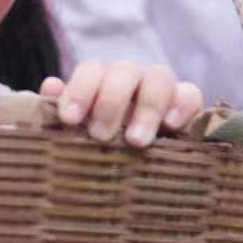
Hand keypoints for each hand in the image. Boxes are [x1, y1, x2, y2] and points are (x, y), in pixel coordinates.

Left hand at [41, 61, 203, 147]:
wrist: (140, 172)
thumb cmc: (101, 150)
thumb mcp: (80, 135)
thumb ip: (64, 112)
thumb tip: (51, 86)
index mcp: (102, 82)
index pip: (91, 71)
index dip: (80, 91)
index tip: (69, 120)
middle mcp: (132, 79)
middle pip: (124, 72)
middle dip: (110, 102)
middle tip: (100, 136)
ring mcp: (162, 88)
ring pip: (159, 78)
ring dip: (146, 108)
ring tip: (135, 141)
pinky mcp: (188, 104)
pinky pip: (190, 93)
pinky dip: (182, 105)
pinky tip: (171, 125)